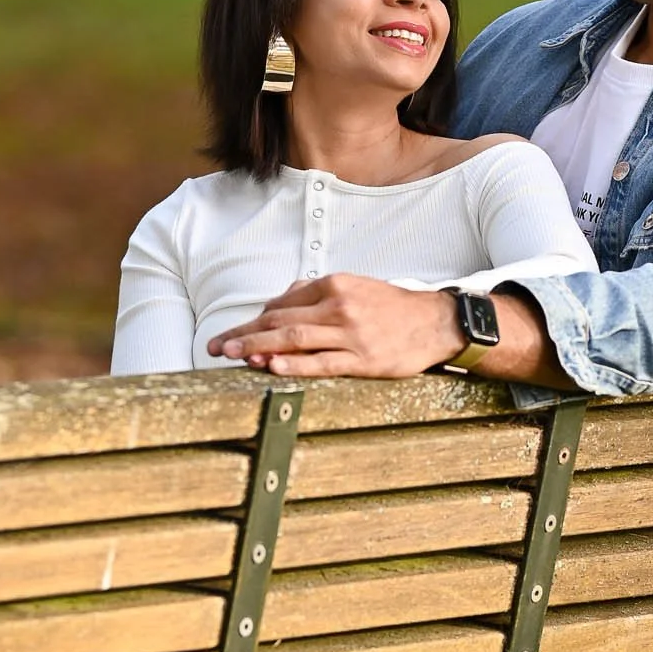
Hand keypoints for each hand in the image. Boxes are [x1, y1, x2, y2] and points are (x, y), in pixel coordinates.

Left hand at [207, 276, 464, 377]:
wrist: (436, 322)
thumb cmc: (391, 307)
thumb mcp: (354, 287)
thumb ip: (316, 292)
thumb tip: (279, 301)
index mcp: (334, 285)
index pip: (283, 303)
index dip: (253, 320)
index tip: (231, 333)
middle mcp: (339, 305)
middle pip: (280, 320)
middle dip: (244, 333)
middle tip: (216, 347)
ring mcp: (351, 333)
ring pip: (294, 339)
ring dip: (258, 347)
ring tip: (232, 356)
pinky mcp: (364, 359)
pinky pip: (322, 363)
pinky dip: (294, 365)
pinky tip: (271, 366)